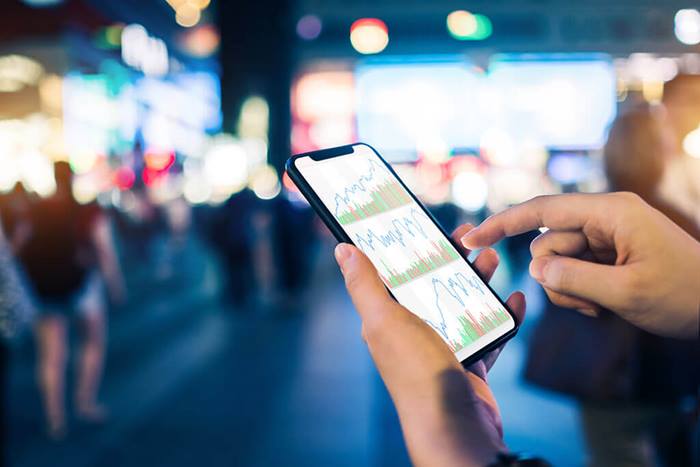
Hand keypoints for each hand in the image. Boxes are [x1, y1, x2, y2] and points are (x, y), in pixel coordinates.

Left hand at [334, 225, 524, 466]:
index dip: (408, 247)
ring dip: (478, 281)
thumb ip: (364, 285)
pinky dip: (501, 316)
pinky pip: (487, 332)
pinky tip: (513, 301)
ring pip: (461, 304)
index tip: (426, 224)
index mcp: (386, 320)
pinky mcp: (468, 362)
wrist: (456, 428)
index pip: (394, 274)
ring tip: (493, 260)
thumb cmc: (417, 373)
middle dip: (451, 259)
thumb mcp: (385, 321)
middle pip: (432, 284)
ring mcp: (442, 348)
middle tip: (470, 237)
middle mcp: (411, 332)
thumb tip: (343, 250)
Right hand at [462, 192, 699, 338]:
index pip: (542, 210)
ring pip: (556, 261)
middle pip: (547, 242)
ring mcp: (604, 238)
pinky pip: (570, 272)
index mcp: (610, 212)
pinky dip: (577, 293)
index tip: (472, 240)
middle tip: (586, 301)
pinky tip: (602, 306)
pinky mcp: (605, 256)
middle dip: (555, 275)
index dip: (502, 224)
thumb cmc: (684, 295)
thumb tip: (535, 268)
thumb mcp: (627, 292)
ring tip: (599, 306)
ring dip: (568, 290)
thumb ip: (573, 279)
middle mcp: (603, 218)